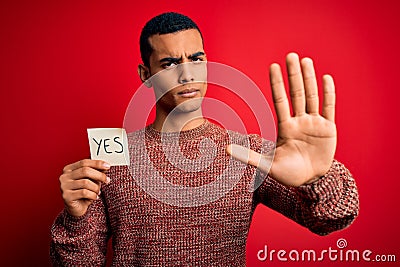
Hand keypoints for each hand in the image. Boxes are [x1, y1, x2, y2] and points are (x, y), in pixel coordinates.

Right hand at [59, 159, 110, 216]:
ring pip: (85, 182)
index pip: (84, 162)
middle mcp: (64, 176)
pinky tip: (94, 197)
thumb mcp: (91, 180)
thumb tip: (106, 166)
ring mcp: (64, 186)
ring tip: (98, 192)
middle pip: (85, 171)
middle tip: (107, 180)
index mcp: (69, 169)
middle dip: (99, 175)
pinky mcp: (66, 196)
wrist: (77, 208)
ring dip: (96, 188)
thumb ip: (96, 172)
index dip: (97, 163)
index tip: (107, 166)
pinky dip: (93, 195)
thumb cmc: (84, 192)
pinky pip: (84, 193)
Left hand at [227, 53, 335, 185]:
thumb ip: (249, 157)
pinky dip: (328, 93)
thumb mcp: (268, 166)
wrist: (311, 182)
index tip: (273, 66)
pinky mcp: (328, 129)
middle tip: (291, 55)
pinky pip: (329, 108)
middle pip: (296, 93)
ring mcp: (314, 123)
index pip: (280, 100)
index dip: (277, 84)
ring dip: (310, 79)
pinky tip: (326, 78)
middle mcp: (299, 121)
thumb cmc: (289, 174)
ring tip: (306, 61)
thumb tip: (226, 150)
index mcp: (285, 128)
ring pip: (311, 96)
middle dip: (294, 75)